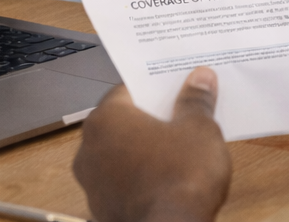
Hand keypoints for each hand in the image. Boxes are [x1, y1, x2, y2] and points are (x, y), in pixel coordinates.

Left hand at [72, 67, 231, 221]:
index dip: (156, 89)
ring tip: (178, 151)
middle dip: (151, 120)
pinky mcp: (103, 210)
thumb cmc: (181, 177)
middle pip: (122, 123)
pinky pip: (123, 183)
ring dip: (144, 151)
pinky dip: (141, 178)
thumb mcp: (199, 129)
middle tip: (182, 117)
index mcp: (105, 120)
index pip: (128, 90)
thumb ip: (196, 101)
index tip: (177, 89)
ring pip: (121, 155)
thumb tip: (200, 79)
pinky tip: (167, 179)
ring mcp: (92, 184)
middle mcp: (89, 149)